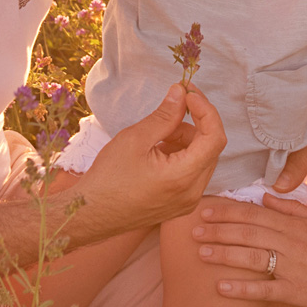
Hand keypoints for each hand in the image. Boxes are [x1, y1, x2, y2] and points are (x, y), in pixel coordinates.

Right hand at [78, 83, 224, 231]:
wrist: (91, 213)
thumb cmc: (108, 178)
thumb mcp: (135, 139)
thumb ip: (164, 115)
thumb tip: (181, 93)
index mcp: (183, 178)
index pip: (215, 138)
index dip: (206, 110)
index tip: (189, 94)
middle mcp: (192, 193)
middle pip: (210, 147)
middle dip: (194, 123)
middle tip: (172, 106)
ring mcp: (187, 201)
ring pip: (201, 158)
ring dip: (185, 139)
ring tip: (155, 135)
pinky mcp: (179, 203)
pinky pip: (191, 172)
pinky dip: (180, 155)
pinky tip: (156, 150)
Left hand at [190, 195, 306, 306]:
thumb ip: (293, 209)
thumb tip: (266, 197)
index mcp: (296, 225)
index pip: (256, 214)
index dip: (228, 211)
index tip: (205, 208)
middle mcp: (292, 244)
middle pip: (249, 232)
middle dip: (219, 229)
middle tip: (193, 228)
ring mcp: (294, 268)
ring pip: (252, 257)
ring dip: (224, 254)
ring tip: (200, 252)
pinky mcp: (297, 292)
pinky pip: (265, 290)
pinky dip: (242, 289)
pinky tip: (220, 287)